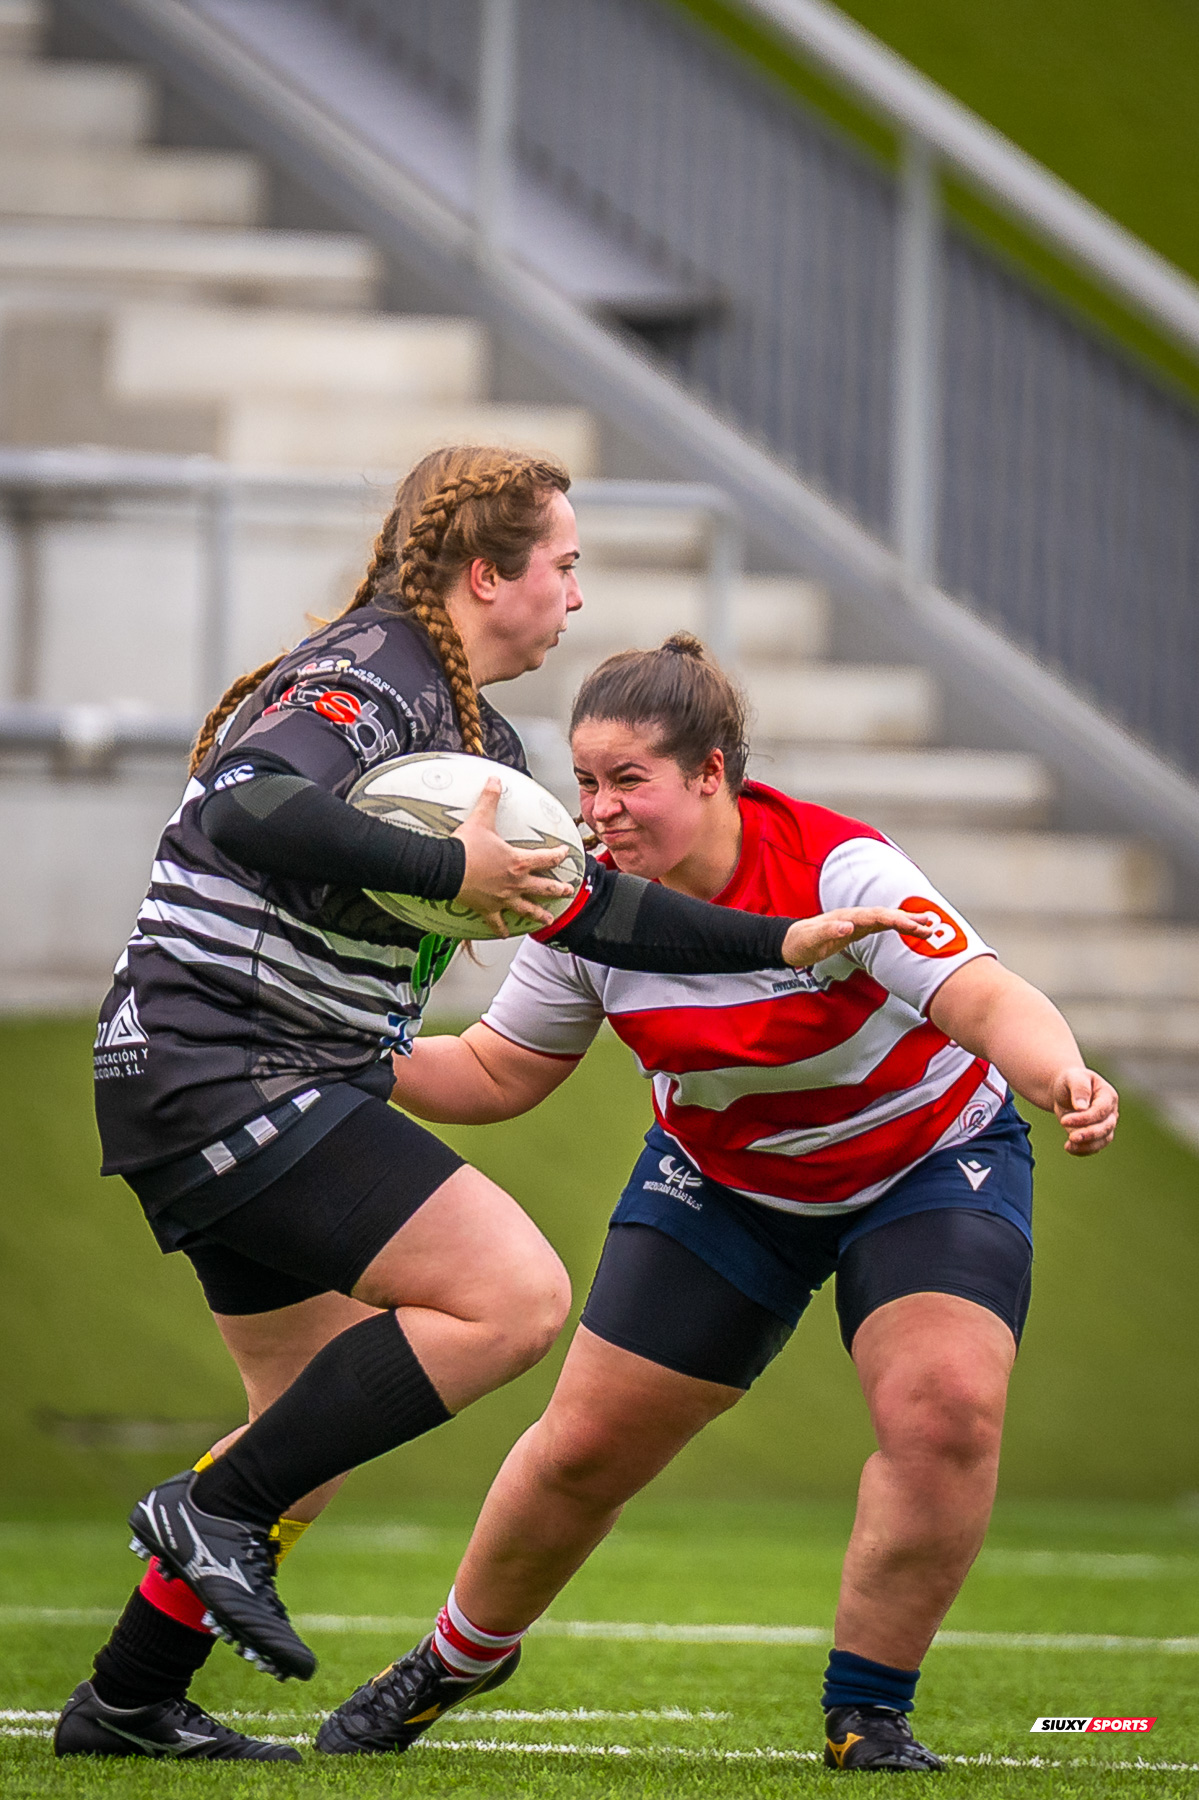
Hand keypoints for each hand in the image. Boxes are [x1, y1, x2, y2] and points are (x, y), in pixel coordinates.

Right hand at [453, 778, 573, 935]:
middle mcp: (515, 882)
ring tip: (548, 919)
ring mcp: (503, 898)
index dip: (559, 856)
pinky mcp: (488, 909)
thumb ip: (490, 798)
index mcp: (518, 861)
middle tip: (568, 891)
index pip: (547, 858)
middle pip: (543, 887)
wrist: (446, 869)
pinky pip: (496, 922)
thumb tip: (495, 779)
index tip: (566, 855)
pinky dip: (500, 929)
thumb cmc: (465, 847)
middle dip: (558, 889)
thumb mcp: (481, 818)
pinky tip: (504, 934)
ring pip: (527, 909)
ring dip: (539, 914)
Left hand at [781, 907, 936, 968]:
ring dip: (907, 921)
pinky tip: (908, 929)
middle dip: (909, 920)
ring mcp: (856, 922)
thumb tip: (849, 926)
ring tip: (929, 925)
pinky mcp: (856, 930)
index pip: (877, 916)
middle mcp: (854, 916)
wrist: (789, 942)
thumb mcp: (811, 939)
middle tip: (932, 926)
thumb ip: (829, 931)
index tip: (914, 926)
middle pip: (887, 915)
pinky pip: (881, 926)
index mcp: (847, 917)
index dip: (896, 920)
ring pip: (887, 919)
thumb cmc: (799, 942)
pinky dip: (897, 926)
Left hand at [1053, 1066, 1118, 1154]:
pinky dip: (1083, 1150)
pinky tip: (1069, 1148)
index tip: (1064, 1121)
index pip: (1101, 1111)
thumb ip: (1079, 1089)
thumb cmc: (1071, 1081)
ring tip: (1068, 1146)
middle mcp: (1111, 1112)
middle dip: (1089, 1134)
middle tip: (1071, 1137)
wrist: (1065, 1091)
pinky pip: (1095, 1146)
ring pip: (1103, 1139)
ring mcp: (1106, 1124)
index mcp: (1108, 1095)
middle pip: (1106, 1127)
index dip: (1085, 1118)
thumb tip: (1082, 1107)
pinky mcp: (1097, 1135)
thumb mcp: (1073, 1078)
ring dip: (1087, 1145)